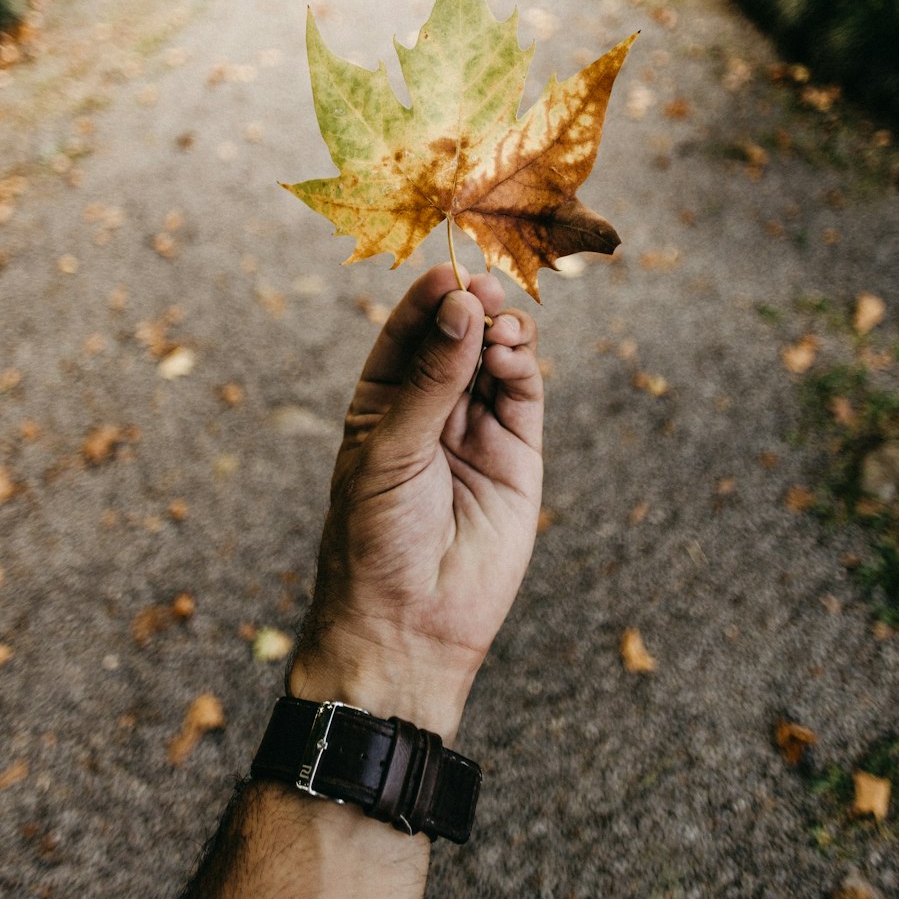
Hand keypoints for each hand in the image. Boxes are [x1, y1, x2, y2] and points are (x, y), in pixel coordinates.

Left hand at [289, 264, 543, 740]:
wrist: (409, 626)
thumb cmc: (374, 540)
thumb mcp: (390, 450)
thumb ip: (431, 379)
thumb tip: (460, 307)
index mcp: (382, 404)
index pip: (406, 334)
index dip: (426, 300)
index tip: (446, 271)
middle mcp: (431, 410)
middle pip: (455, 338)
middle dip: (469, 307)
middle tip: (481, 289)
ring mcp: (476, 430)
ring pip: (494, 359)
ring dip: (498, 331)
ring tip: (498, 325)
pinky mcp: (517, 454)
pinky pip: (524, 394)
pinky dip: (522, 364)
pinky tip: (511, 351)